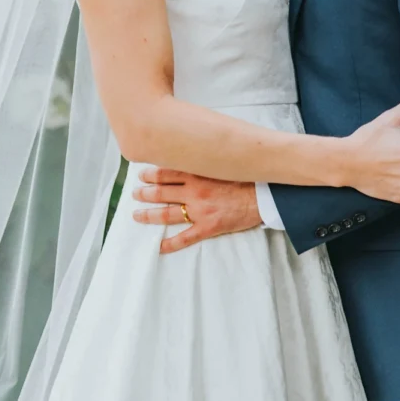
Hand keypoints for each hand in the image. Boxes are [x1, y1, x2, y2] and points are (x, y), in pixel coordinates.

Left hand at [130, 168, 262, 253]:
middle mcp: (195, 192)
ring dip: (149, 215)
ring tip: (137, 215)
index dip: (151, 174)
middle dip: (145, 193)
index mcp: (198, 174)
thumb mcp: (222, 163)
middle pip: (162, 192)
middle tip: (135, 194)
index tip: (142, 174)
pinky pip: (185, 238)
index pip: (166, 173)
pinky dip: (170, 244)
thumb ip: (205, 162)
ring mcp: (200, 211)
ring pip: (167, 214)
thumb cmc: (246, 177)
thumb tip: (190, 153)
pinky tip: (159, 247)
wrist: (264, 196)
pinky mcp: (208, 227)